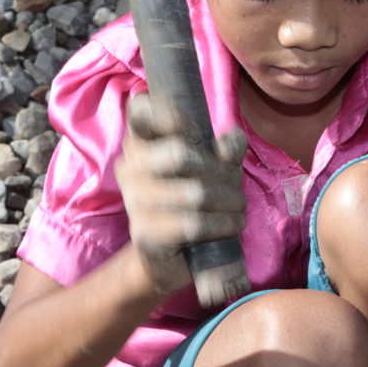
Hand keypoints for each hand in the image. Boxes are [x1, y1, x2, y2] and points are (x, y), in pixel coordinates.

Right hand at [114, 93, 247, 294]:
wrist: (169, 256)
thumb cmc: (193, 200)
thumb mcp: (214, 167)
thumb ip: (225, 149)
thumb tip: (230, 142)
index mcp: (140, 141)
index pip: (140, 110)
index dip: (171, 115)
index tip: (195, 133)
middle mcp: (129, 167)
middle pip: (180, 153)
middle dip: (220, 171)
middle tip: (235, 186)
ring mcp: (134, 201)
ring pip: (194, 192)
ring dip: (229, 201)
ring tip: (238, 207)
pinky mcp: (145, 233)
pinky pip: (193, 223)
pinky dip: (221, 224)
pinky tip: (232, 225)